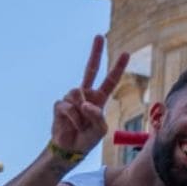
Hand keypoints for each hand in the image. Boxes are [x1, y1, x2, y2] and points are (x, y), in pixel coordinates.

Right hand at [50, 35, 129, 154]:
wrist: (71, 149)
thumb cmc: (88, 139)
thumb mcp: (100, 130)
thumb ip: (97, 116)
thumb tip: (85, 103)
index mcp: (99, 99)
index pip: (109, 81)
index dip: (117, 68)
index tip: (125, 53)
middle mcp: (86, 95)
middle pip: (90, 70)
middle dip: (96, 53)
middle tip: (100, 36)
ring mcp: (72, 98)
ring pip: (77, 93)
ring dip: (81, 112)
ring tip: (80, 124)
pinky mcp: (60, 105)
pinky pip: (68, 106)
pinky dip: (73, 118)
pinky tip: (72, 125)